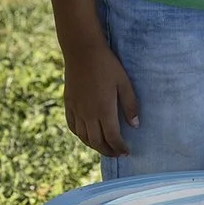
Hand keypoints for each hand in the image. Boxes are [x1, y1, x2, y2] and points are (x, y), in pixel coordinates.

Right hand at [63, 40, 139, 157]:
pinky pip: (72, 126)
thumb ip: (130, 105)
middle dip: (108, 151)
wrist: (82, 51)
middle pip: (97, 142)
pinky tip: (86, 135)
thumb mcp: (124, 83)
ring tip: (104, 147)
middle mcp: (88, 114)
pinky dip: (80, 135)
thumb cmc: (107, 65)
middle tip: (117, 153)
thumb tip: (135, 125)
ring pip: (84, 137)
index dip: (120, 148)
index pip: (112, 138)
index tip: (126, 151)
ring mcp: (76, 110)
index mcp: (104, 110)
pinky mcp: (68, 104)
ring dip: (94, 146)